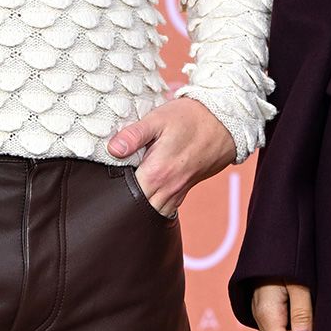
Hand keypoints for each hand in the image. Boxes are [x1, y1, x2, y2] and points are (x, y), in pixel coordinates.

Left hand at [107, 95, 234, 215]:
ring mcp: (179, 192)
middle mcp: (169, 188)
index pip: (127, 196)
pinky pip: (165, 208)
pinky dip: (153, 205)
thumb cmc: (191, 118)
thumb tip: (113, 149)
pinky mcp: (185, 190)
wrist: (225, 121)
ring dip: (140, 207)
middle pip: (139, 210)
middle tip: (112, 191)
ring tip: (127, 192)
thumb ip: (133, 135)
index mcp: (157, 173)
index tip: (105, 182)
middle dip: (124, 204)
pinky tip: (145, 192)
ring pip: (153, 213)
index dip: (113, 192)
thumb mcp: (158, 118)